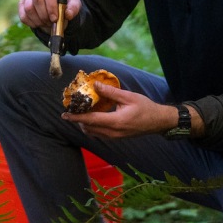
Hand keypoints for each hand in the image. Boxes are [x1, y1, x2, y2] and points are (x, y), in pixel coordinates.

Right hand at [18, 0, 81, 29]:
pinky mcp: (22, 3)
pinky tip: (39, 24)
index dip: (51, 6)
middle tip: (51, 23)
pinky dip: (31, 23)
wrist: (56, 8)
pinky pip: (23, 14)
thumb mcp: (74, 4)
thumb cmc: (65, 4)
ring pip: (28, 8)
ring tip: (46, 24)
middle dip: (44, 14)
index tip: (55, 18)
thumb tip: (67, 14)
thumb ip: (73, 8)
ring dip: (38, 20)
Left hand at [61, 82, 183, 138]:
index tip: (64, 115)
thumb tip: (95, 85)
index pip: (90, 120)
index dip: (76, 117)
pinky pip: (99, 134)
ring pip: (92, 133)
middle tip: (72, 109)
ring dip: (84, 124)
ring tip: (80, 112)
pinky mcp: (116, 137)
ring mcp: (114, 137)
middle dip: (78, 120)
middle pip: (88, 128)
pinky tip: (92, 117)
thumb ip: (110, 92)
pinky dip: (92, 126)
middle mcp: (113, 132)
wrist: (158, 122)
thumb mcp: (128, 96)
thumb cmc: (145, 108)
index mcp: (116, 122)